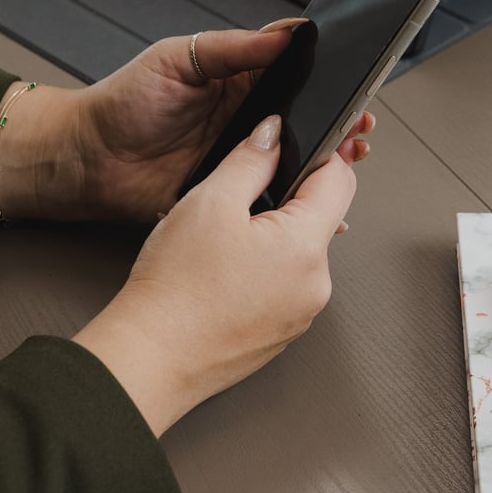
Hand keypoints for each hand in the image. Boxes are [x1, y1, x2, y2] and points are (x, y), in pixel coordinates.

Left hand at [0, 22, 373, 222]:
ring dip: (323, 160)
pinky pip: (270, 194)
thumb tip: (282, 34)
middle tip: (358, 126)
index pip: (292, 72)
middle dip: (337, 122)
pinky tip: (315, 202)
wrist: (88, 160)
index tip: (352, 82)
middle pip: (304, 118)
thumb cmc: (123, 103)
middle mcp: (243, 118)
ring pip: (294, 158)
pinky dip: (295, 199)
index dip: (324, 77)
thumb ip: (230, 48)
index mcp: (235, 79)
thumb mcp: (175, 59)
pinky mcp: (230, 191)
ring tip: (348, 159)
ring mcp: (238, 156)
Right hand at [73, 114, 357, 435]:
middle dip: (285, 199)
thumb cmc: (175, 291)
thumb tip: (273, 134)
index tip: (294, 147)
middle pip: (319, 217)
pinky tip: (222, 274)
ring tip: (221, 245)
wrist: (151, 358)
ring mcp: (301, 312)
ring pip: (298, 252)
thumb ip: (251, 159)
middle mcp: (316, 284)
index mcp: (306, 247)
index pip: (339, 180)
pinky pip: (282, 285)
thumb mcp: (211, 201)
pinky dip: (261, 271)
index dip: (318, 154)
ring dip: (270, 237)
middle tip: (238, 202)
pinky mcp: (281, 331)